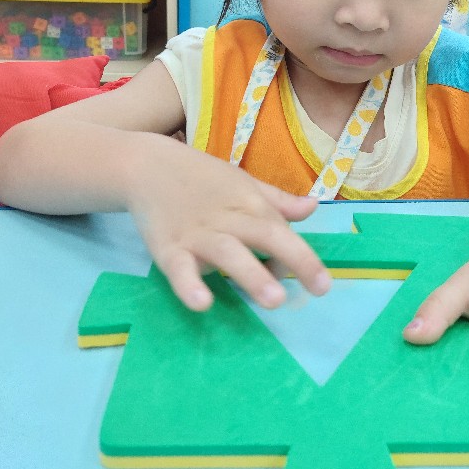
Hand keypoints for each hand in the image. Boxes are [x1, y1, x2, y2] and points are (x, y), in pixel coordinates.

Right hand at [126, 139, 329, 311]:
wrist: (146, 165)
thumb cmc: (201, 179)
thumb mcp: (243, 183)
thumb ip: (277, 201)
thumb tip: (313, 208)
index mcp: (250, 203)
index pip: (282, 231)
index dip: (304, 257)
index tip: (323, 285)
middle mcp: (229, 218)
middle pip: (266, 236)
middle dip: (295, 260)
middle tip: (320, 289)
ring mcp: (198, 234)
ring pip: (229, 253)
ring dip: (253, 275)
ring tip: (274, 300)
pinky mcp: (167, 248)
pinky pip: (180, 269)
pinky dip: (190, 285)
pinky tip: (202, 303)